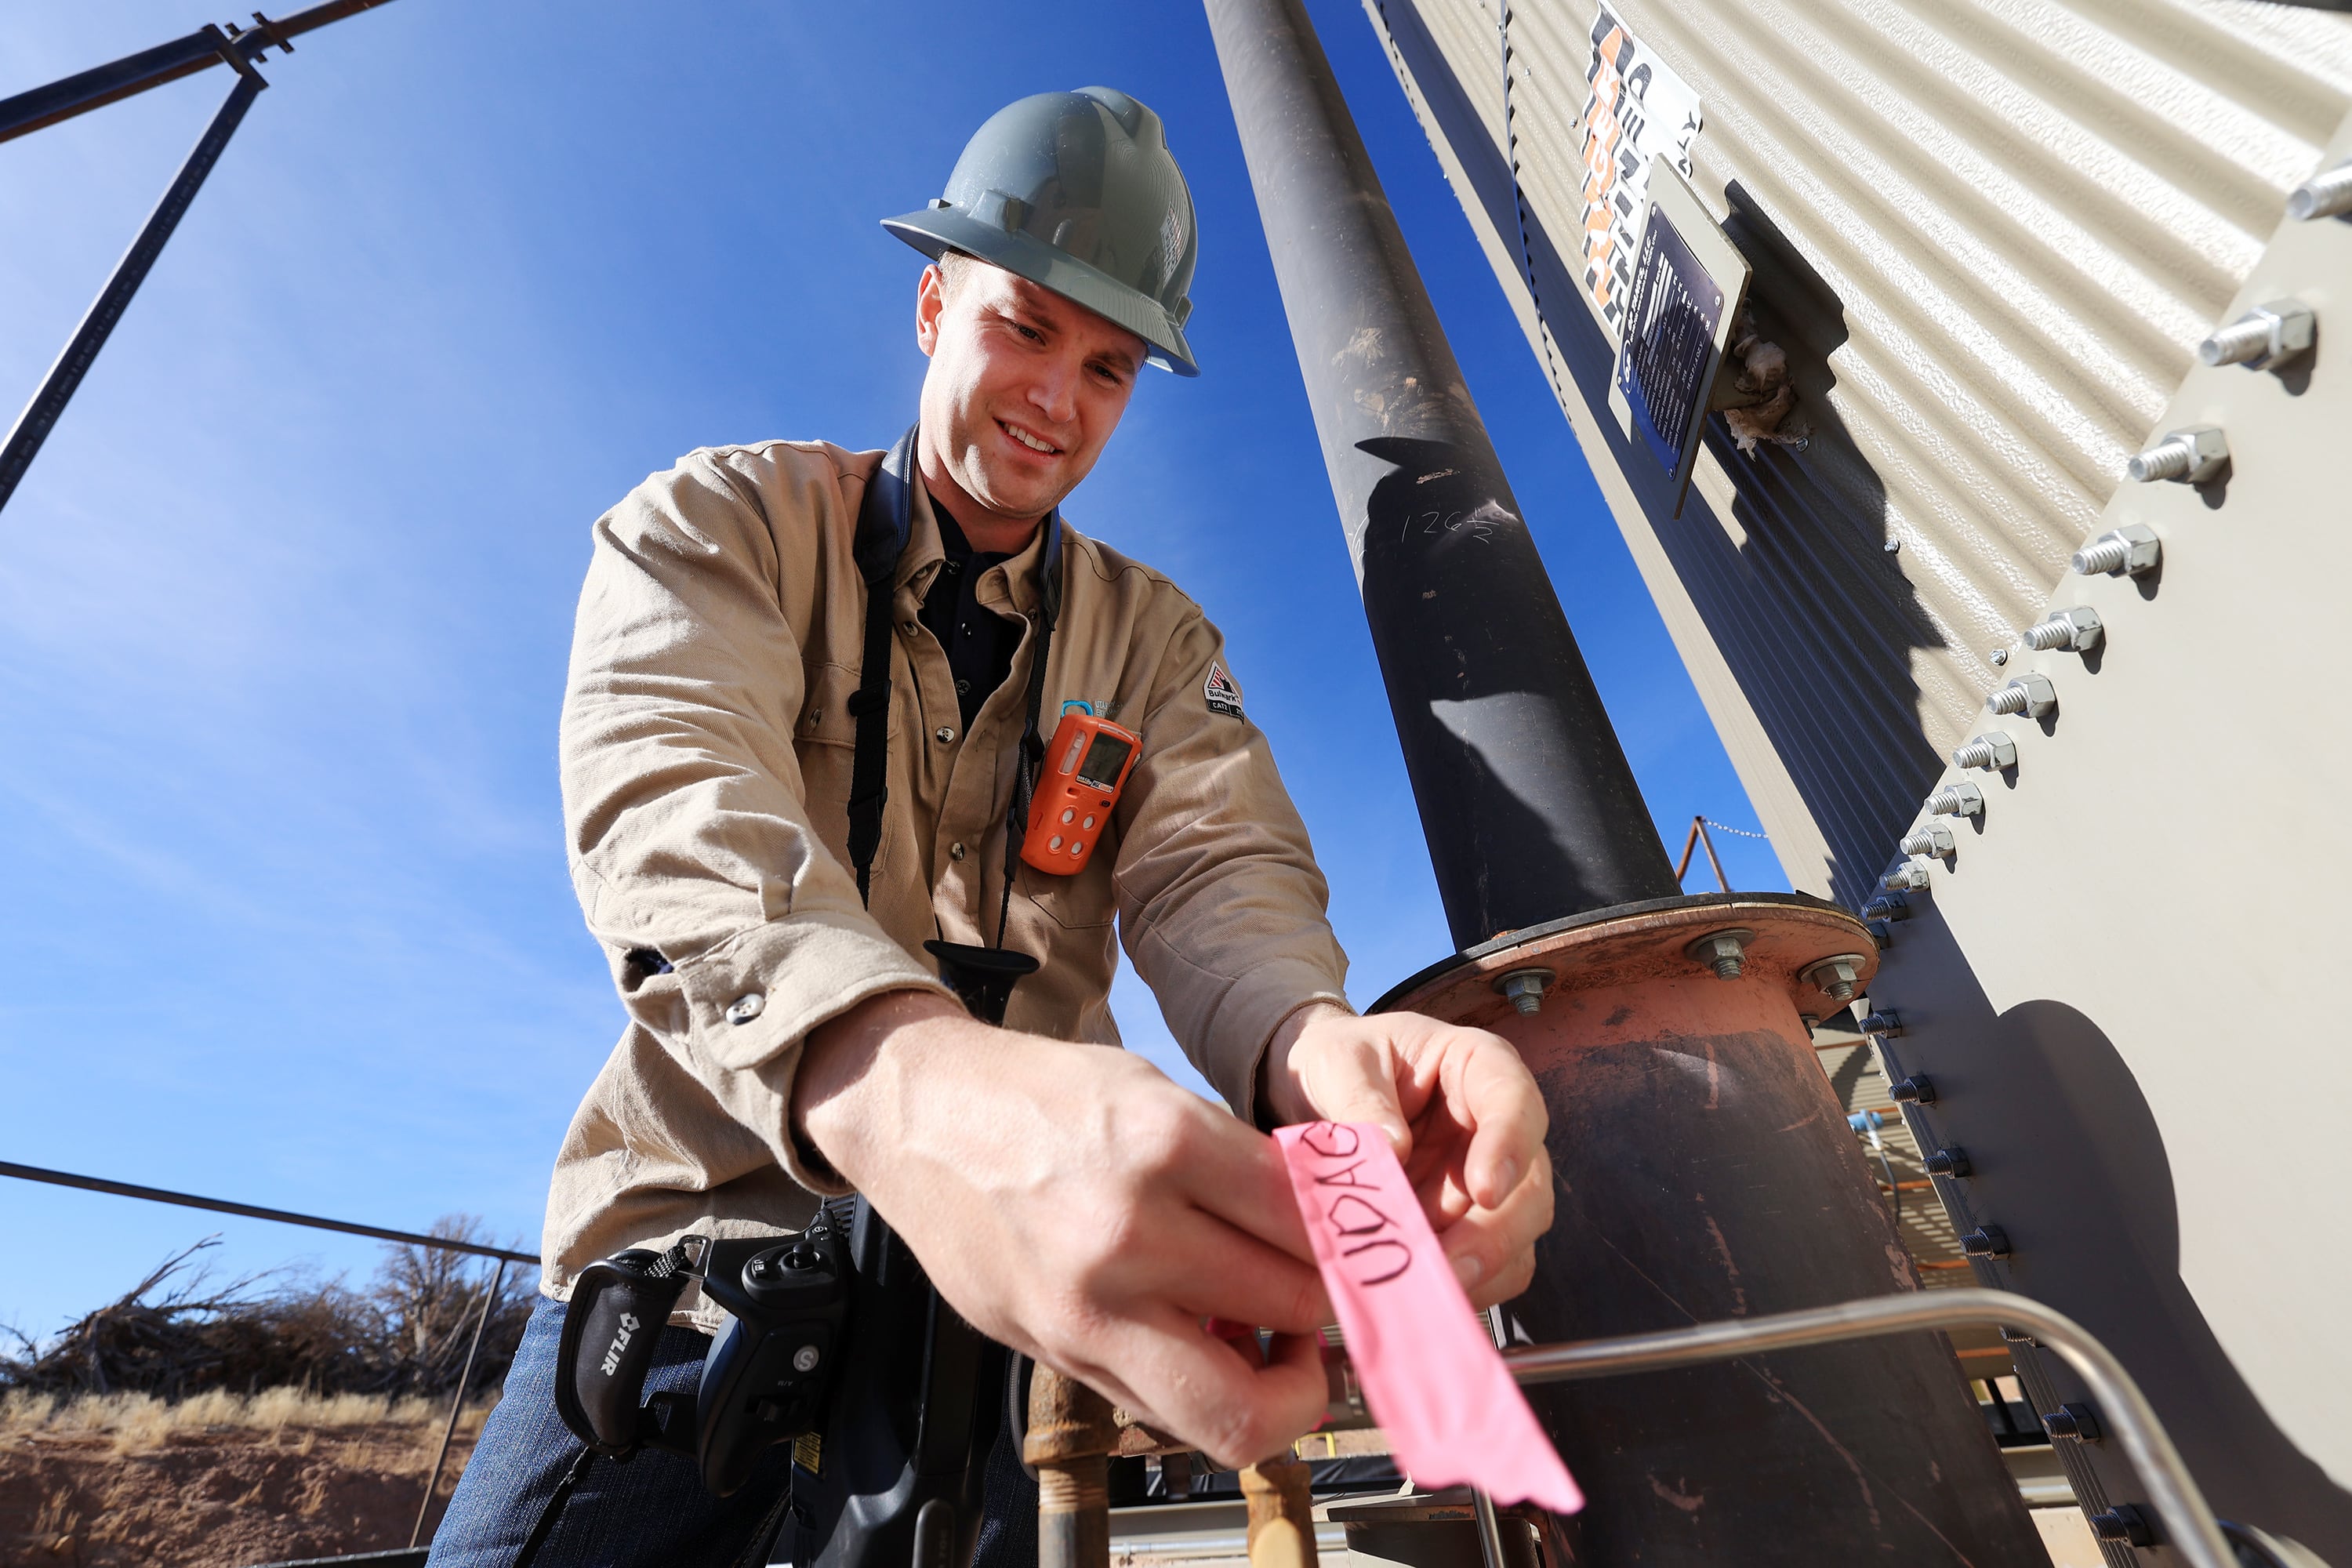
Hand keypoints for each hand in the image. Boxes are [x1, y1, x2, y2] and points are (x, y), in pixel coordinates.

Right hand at [794, 989, 1331, 1467]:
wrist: (917, 1117)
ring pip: (1236, 1405)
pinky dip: (1209, 1391)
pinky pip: (1166, 1410)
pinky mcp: (1057, 1351)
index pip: (1308, 1223)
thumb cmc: (1037, 1097)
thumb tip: (1321, 1228)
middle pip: (1292, 1308)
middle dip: (1328, 1307)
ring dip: (1282, 1381)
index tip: (1362, 1247)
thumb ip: (1236, 1165)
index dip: (1352, 1242)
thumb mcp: (1153, 1091)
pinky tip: (1214, 1348)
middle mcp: (1128, 1233)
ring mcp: (1088, 1307)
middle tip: (1334, 1294)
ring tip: (1284, 1345)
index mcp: (1163, 1142)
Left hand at [1258, 1003, 1551, 1307]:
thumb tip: (1392, 1150)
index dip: (1510, 1146)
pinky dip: (1460, 1285)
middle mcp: (1495, 1128)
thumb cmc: (1339, 1061)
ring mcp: (1486, 1182)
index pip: (1515, 1101)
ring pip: (1515, 1235)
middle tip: (1447, 1265)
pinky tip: (1416, 1293)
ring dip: (1478, 1268)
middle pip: (1530, 1184)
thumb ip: (1360, 1099)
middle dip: (1495, 1233)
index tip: (1485, 1189)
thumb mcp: (1338, 1063)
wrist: (1316, 1090)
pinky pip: (1487, 1267)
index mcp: (1477, 1068)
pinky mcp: (1467, 1225)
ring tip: (1423, 1288)